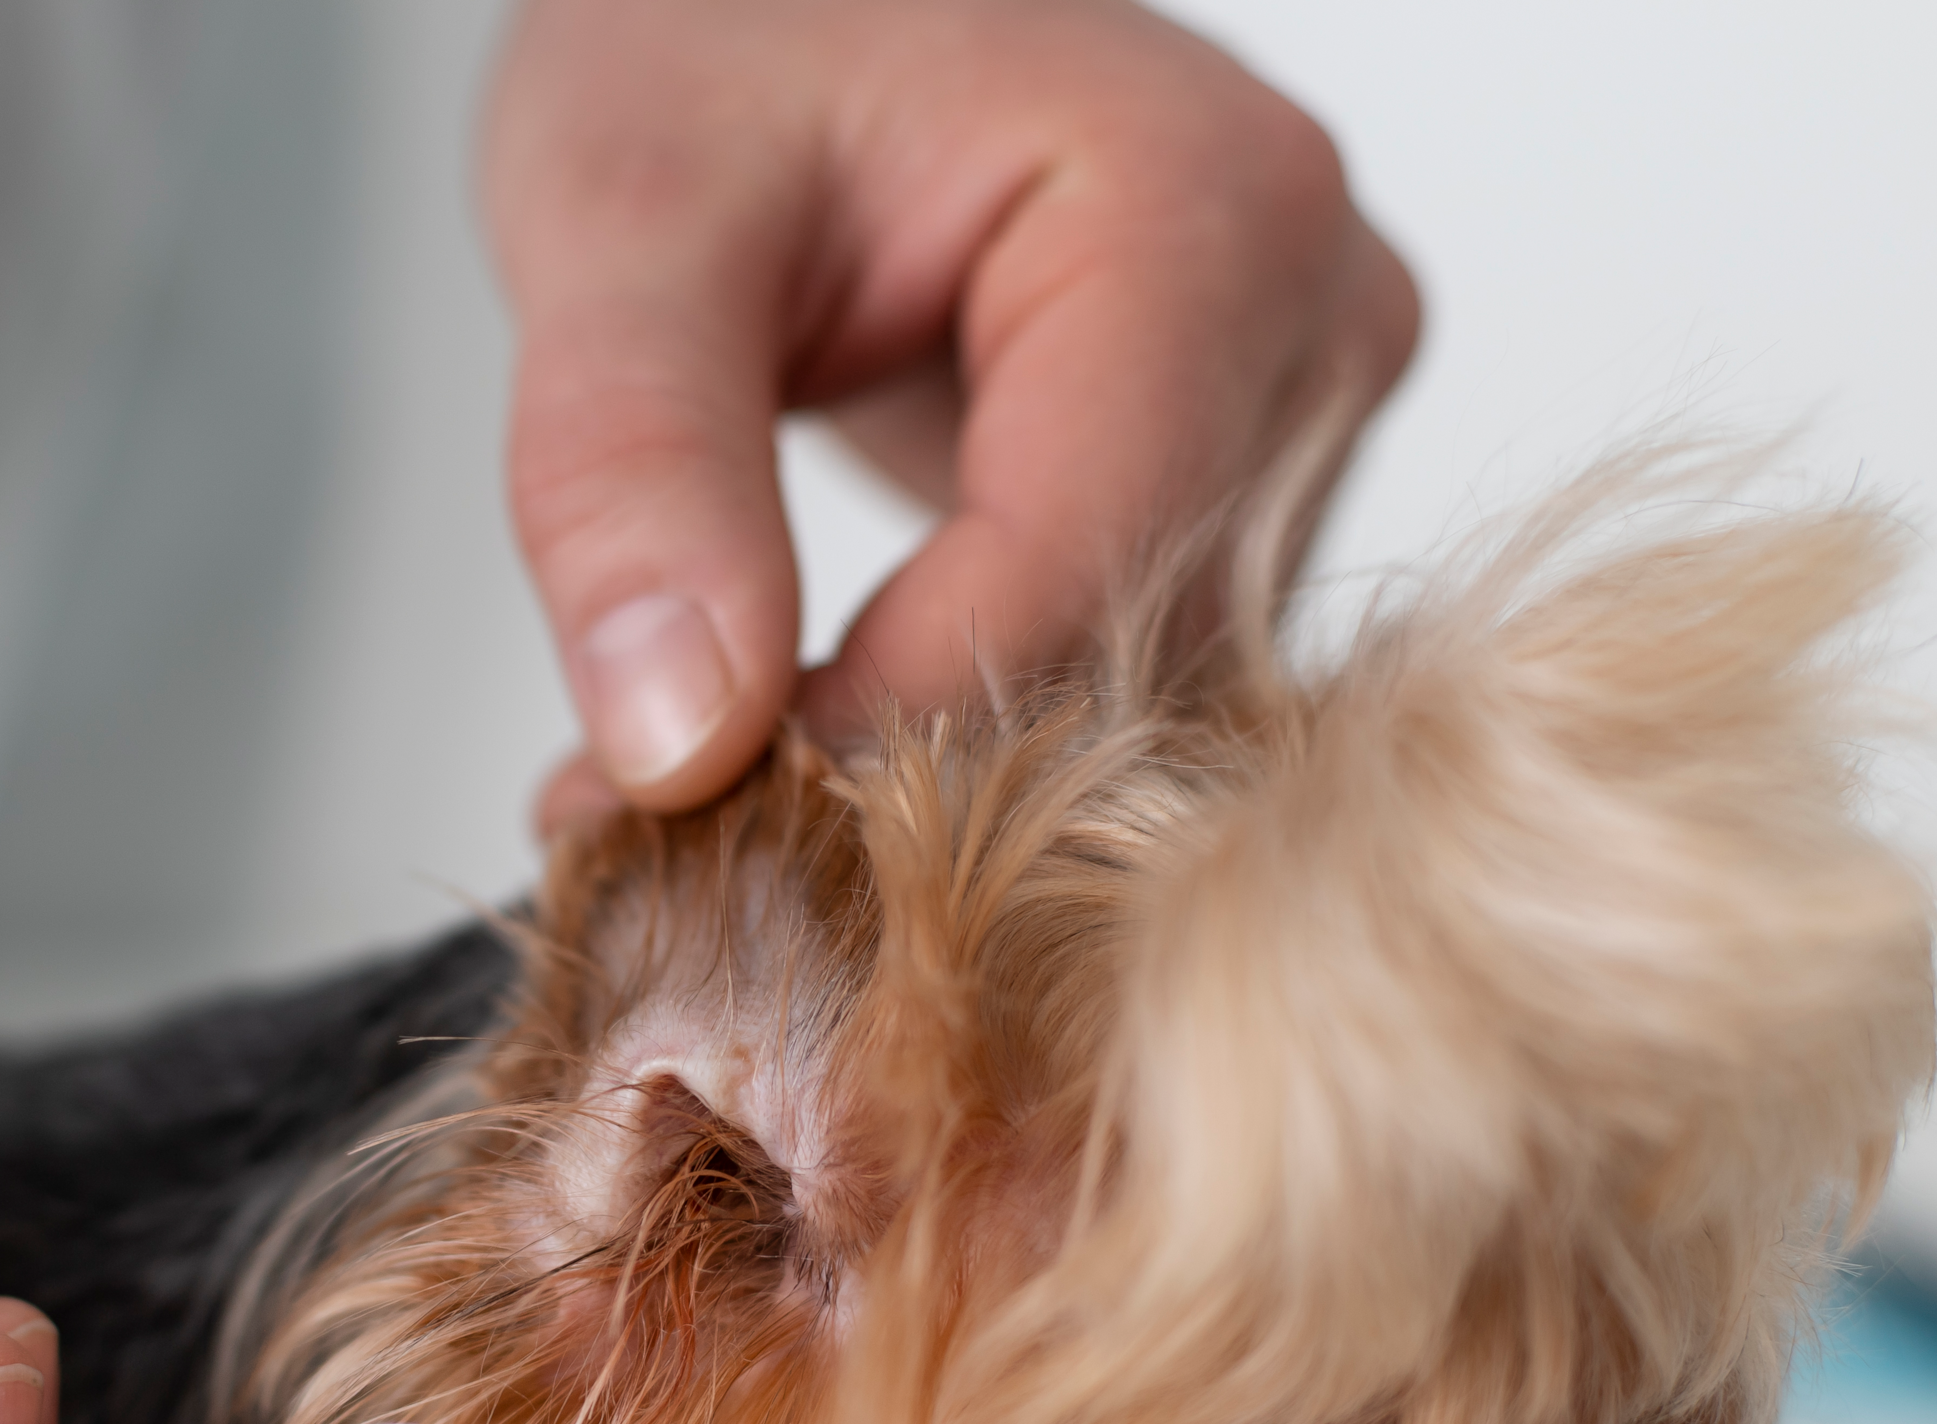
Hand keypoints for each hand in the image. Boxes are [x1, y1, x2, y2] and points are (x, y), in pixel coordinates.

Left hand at [488, 0, 1420, 822]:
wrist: (781, 2)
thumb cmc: (719, 38)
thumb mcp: (621, 213)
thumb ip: (631, 465)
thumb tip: (676, 744)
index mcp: (1210, 214)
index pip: (1075, 578)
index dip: (877, 734)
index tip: (674, 811)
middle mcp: (1315, 329)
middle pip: (1130, 668)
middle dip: (890, 771)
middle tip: (645, 828)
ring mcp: (1304, 423)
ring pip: (1139, 712)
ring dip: (922, 779)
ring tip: (716, 754)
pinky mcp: (1247, 499)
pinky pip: (1127, 687)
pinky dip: (959, 742)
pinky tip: (810, 719)